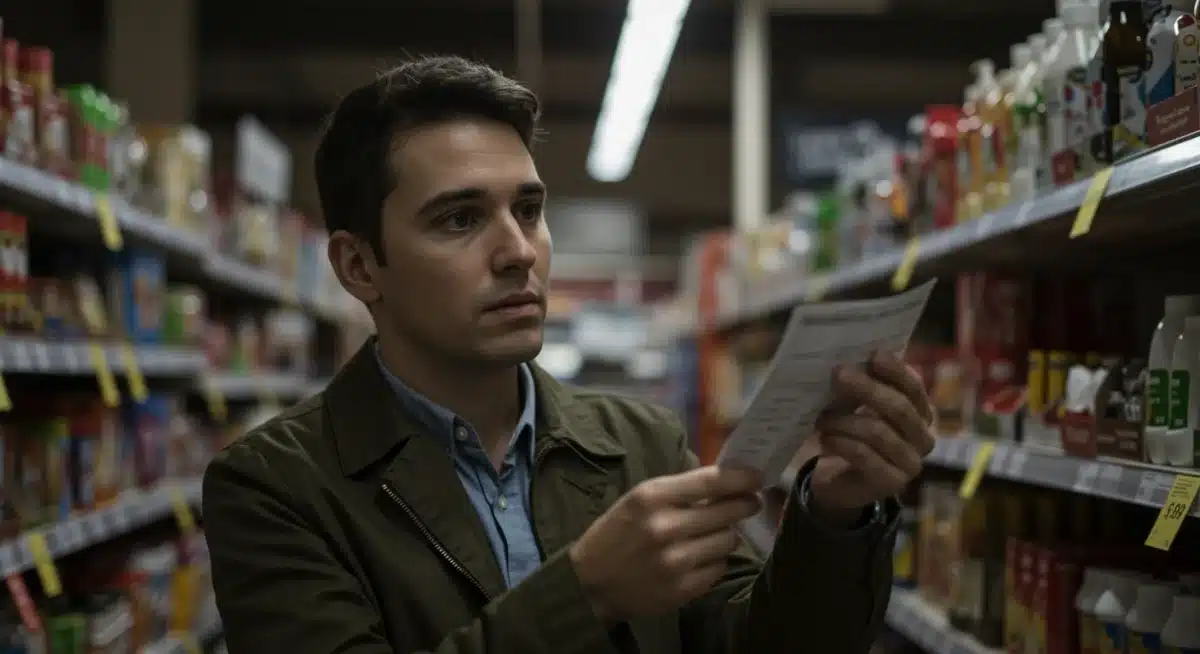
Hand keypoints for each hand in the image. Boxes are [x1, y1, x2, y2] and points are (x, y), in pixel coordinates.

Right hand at [569, 466, 761, 622]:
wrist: (590, 584)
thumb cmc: (615, 534)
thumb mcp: (637, 501)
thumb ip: (677, 492)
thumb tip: (724, 482)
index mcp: (651, 498)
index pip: (710, 482)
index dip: (740, 478)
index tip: (757, 477)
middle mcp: (665, 527)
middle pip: (727, 512)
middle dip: (744, 505)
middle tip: (750, 503)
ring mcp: (676, 561)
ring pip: (728, 541)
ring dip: (727, 535)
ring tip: (715, 534)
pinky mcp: (683, 589)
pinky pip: (719, 568)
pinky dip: (715, 561)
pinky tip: (701, 558)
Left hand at [810, 352, 934, 524]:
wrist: (841, 484)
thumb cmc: (854, 436)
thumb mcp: (858, 407)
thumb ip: (865, 385)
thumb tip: (853, 359)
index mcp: (921, 414)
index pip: (914, 389)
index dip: (896, 371)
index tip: (874, 355)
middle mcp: (923, 439)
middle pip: (900, 408)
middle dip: (868, 389)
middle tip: (839, 374)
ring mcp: (910, 464)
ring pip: (878, 432)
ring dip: (844, 420)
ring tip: (822, 418)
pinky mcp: (891, 483)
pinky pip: (864, 455)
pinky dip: (841, 442)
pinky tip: (826, 438)